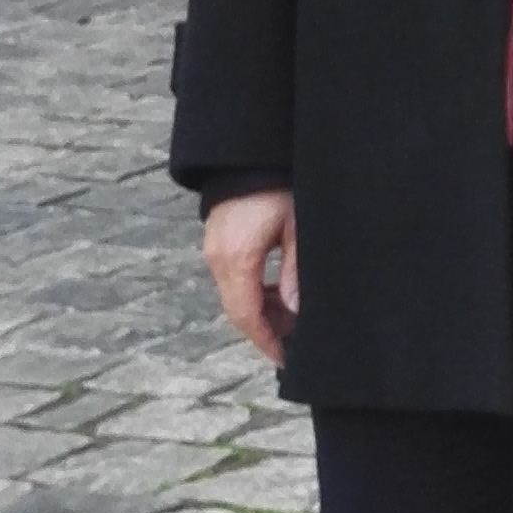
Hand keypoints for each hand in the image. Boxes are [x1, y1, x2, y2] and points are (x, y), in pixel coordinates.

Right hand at [201, 187, 298, 363]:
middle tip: (297, 342)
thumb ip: (294, 271)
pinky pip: (234, 277)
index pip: (246, 315)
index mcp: (237, 259)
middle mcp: (218, 259)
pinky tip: (279, 292)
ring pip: (236, 295)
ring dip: (262, 310)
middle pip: (239, 310)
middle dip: (267, 329)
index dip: (266, 341)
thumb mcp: (297, 228)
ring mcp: (215, 250)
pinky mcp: (218, 241)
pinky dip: (255, 291)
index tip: (286, 358)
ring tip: (294, 318)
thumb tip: (294, 311)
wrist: (250, 153)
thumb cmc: (278, 186)